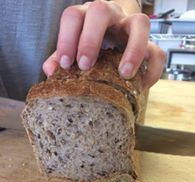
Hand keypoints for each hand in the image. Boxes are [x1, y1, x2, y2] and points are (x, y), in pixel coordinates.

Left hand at [43, 0, 165, 88]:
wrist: (118, 30)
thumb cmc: (93, 41)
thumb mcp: (76, 46)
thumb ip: (63, 56)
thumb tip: (51, 70)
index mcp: (87, 16)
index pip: (73, 16)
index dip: (66, 39)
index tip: (66, 64)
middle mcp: (111, 15)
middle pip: (101, 10)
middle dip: (90, 39)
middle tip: (86, 66)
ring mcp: (132, 27)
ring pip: (140, 24)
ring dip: (132, 50)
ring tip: (123, 74)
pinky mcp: (150, 43)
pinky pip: (157, 52)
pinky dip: (151, 71)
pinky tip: (141, 86)